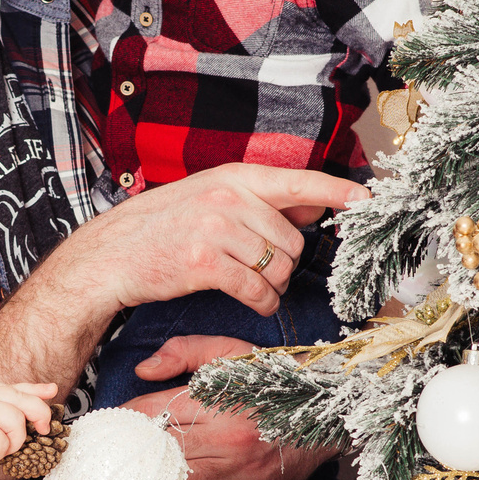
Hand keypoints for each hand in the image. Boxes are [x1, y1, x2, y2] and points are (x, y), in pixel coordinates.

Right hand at [65, 164, 364, 316]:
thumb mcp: (211, 197)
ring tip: (254, 286)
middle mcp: (228, 198)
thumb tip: (313, 203)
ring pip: (279, 267)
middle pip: (293, 240)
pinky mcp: (204, 262)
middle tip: (264, 270)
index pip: (299, 180)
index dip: (337, 190)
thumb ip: (259, 200)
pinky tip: (252, 301)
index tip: (367, 200)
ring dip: (273, 286)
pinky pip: (256, 289)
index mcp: (234, 177)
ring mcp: (215, 228)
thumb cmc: (163, 227)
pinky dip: (261, 302)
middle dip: (287, 263)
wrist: (111, 253)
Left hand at [123, 336, 337, 479]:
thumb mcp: (231, 351)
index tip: (104, 428)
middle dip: (127, 459)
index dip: (123, 421)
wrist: (329, 409)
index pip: (154, 412)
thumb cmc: (275, 380)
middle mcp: (226, 439)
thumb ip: (184, 352)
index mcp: (217, 401)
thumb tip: (142, 370)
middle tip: (100, 465)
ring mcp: (240, 472)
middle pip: (161, 453)